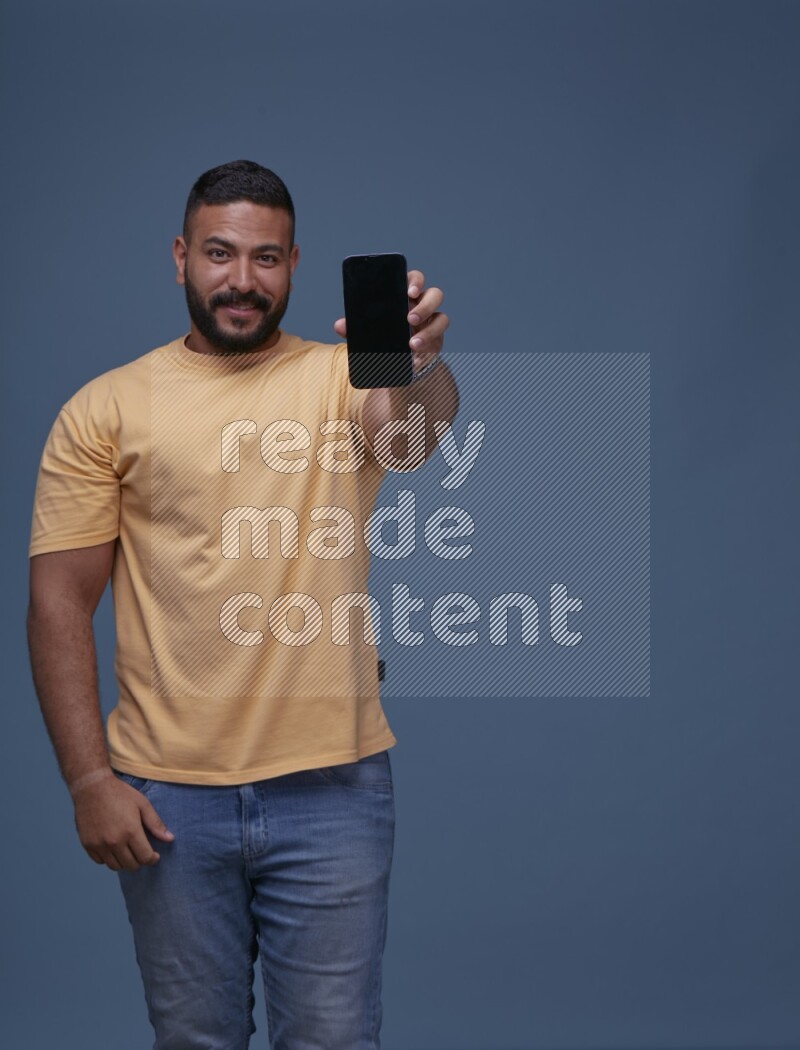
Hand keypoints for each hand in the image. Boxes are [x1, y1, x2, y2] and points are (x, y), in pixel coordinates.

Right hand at [73, 775, 174, 871]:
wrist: (92, 786)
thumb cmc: (120, 793)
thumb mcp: (142, 804)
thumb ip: (156, 823)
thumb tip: (170, 839)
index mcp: (131, 831)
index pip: (145, 857)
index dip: (153, 859)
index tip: (155, 856)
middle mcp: (114, 842)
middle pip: (131, 865)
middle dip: (140, 861)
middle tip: (141, 851)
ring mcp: (99, 845)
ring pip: (115, 866)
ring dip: (124, 861)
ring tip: (128, 850)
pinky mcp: (87, 844)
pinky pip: (100, 861)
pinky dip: (108, 858)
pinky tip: (113, 847)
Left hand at [334, 269, 449, 371]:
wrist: (398, 361)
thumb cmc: (384, 337)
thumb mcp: (369, 331)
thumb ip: (356, 326)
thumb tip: (340, 325)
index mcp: (406, 296)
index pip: (414, 280)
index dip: (415, 281)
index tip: (409, 291)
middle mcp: (423, 305)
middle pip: (434, 294)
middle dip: (424, 305)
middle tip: (409, 318)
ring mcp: (432, 322)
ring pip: (442, 317)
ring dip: (429, 330)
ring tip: (412, 343)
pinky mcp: (437, 339)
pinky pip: (438, 341)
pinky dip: (427, 348)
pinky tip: (415, 358)